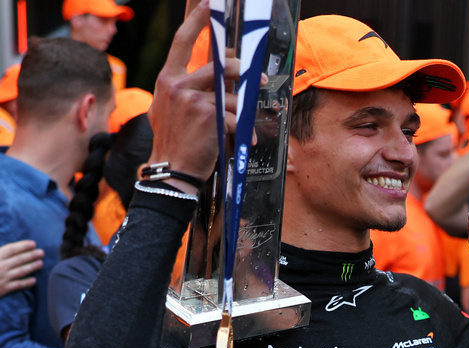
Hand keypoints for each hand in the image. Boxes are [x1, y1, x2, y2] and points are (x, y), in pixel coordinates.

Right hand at [0, 240, 43, 296]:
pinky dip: (27, 282)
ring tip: (41, 263)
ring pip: (22, 271)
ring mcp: (3, 278)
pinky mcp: (3, 289)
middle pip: (19, 259)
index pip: (11, 249)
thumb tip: (5, 250)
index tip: (33, 244)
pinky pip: (18, 285)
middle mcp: (0, 266)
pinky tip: (34, 280)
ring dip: (32, 267)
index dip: (23, 246)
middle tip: (42, 252)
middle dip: (32, 255)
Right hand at [148, 0, 241, 188]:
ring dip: (245, 107)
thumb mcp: (167, 107)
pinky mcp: (210, 116)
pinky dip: (245, 129)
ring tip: (247, 118)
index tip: (209, 5)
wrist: (171, 169)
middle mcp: (178, 83)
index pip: (182, 41)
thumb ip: (183, 87)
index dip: (197, 20)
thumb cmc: (173, 139)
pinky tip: (245, 139)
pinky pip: (238, 116)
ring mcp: (193, 99)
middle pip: (221, 64)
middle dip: (243, 70)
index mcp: (167, 78)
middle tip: (259, 76)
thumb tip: (211, 76)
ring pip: (234, 92)